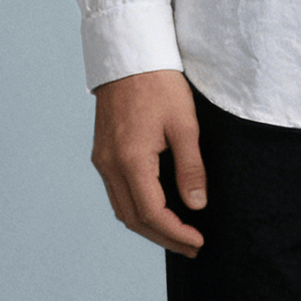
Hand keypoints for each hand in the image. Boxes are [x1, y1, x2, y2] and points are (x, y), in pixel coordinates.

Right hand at [91, 69, 207, 256]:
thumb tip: (197, 207)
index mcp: (131, 160)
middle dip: (163, 237)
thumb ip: (191, 168)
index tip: (198, 241)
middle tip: (191, 246)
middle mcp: (110, 165)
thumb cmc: (161, 84)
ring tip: (176, 233)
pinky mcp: (102, 152)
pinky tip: (154, 207)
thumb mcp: (184, 124)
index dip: (176, 233)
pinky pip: (116, 192)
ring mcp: (102, 159)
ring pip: (122, 208)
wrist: (131, 54)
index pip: (152, 213)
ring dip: (148, 226)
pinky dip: (135, 207)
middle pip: (133, 219)